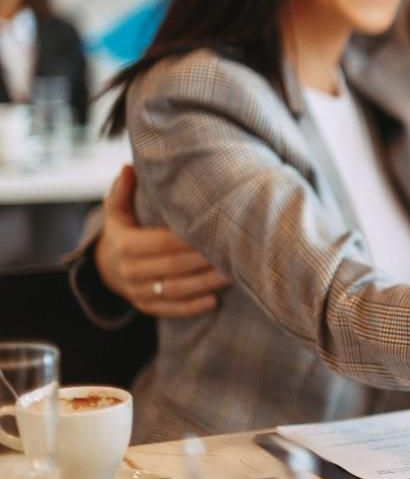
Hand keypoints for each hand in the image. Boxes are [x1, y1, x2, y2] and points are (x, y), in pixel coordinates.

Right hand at [95, 165, 228, 316]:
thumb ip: (122, 191)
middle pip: (174, 266)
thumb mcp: (117, 210)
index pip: (163, 241)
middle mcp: (129, 270)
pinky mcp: (146, 306)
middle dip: (204, 260)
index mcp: (125, 244)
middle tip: (234, 252)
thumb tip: (128, 168)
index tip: (217, 230)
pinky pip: (170, 309)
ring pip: (175, 289)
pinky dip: (192, 307)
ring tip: (231, 274)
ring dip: (204, 283)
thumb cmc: (123, 230)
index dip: (190, 238)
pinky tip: (214, 300)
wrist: (106, 266)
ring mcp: (137, 291)